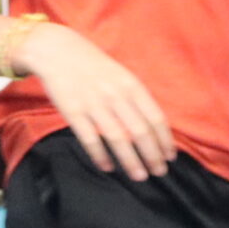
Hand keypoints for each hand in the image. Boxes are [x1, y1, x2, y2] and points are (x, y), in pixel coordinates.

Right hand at [14, 24, 177, 181]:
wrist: (58, 52)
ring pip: (118, 138)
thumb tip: (154, 128)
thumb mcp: (122, 76)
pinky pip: (90, 138)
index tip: (170, 157)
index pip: (156, 118)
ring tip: (140, 176)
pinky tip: (108, 168)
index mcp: (132, 86)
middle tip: (160, 172)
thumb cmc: (95, 68)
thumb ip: (137, 100)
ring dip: (131, 161)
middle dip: (153, 155)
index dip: (165, 140)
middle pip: (140, 131)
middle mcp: (116, 95)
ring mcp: (93, 104)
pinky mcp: (72, 111)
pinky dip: (100, 155)